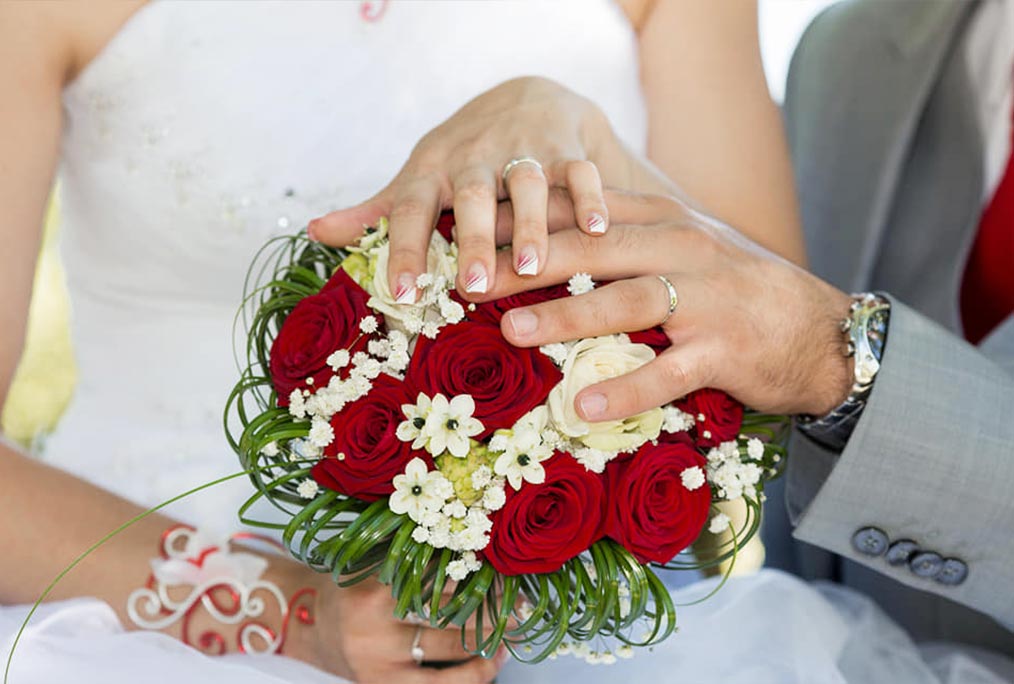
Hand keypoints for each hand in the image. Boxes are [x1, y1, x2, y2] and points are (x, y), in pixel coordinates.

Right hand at [281, 567, 504, 683]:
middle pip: (450, 609)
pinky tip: (494, 659)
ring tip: (513, 624)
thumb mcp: (372, 561)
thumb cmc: (347, 587)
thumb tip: (476, 548)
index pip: (440, 574)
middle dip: (491, 602)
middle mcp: (376, 622)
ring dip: (489, 635)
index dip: (477, 570)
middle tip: (519, 596)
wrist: (303, 625)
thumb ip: (414, 555)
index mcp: (375, 583)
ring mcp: (381, 659)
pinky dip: (475, 673)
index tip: (503, 567)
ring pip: (452, 646)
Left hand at [307, 77, 673, 300]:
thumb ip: (375, 211)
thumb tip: (315, 231)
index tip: (402, 293)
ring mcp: (522, 149)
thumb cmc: (464, 156)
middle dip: (472, 238)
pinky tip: (595, 228)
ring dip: (529, 223)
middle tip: (474, 284)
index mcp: (433, 170)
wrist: (527, 98)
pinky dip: (588, 197)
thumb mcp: (419, 177)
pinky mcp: (566, 148)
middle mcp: (475, 157)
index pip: (410, 209)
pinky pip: (579, 170)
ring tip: (533, 265)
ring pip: (526, 183)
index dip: (404, 249)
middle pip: (470, 196)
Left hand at [479, 191, 853, 418]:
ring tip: (514, 332)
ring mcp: (706, 299)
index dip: (527, 219)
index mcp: (665, 219)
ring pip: (627, 302)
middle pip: (594, 250)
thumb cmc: (736, 289)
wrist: (821, 331)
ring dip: (568, 319)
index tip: (473, 231)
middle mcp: (683, 248)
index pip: (585, 211)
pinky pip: (668, 372)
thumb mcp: (682, 246)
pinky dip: (625, 389)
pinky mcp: (724, 350)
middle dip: (528, 264)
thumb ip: (625, 236)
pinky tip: (582, 407)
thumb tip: (549, 238)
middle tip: (472, 280)